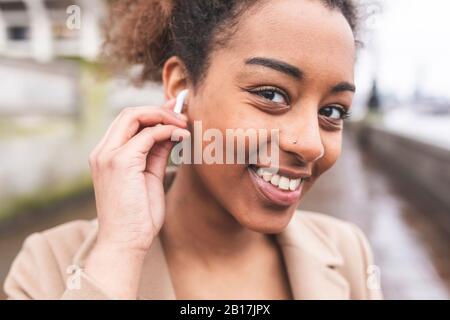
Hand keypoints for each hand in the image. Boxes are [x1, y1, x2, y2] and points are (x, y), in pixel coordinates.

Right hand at [84, 99, 188, 298]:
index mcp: (106, 156)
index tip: (176, 115)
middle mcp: (102, 152)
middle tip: (183, 117)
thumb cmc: (138, 216)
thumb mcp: (150, 177)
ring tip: (184, 125)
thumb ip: (157, 154)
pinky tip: (181, 137)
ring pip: (134, 116)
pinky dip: (167, 131)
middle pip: (129, 113)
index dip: (153, 114)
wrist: (125, 243)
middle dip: (159, 110)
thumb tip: (171, 134)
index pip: (127, 122)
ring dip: (164, 117)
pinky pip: (147, 135)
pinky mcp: (120, 162)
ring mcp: (108, 156)